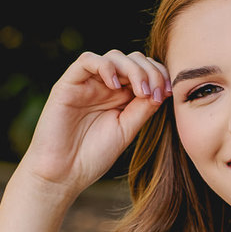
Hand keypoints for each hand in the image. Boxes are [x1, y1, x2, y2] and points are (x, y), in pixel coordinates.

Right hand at [17, 50, 168, 200]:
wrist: (63, 174)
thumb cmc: (93, 156)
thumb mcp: (126, 130)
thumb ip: (143, 109)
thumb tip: (162, 89)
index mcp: (121, 97)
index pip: (144, 71)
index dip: (159, 75)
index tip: (167, 94)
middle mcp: (104, 86)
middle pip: (132, 59)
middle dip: (149, 71)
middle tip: (154, 92)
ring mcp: (86, 84)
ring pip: (113, 56)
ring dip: (132, 68)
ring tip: (140, 91)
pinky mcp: (68, 84)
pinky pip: (87, 61)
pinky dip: (105, 66)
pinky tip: (115, 85)